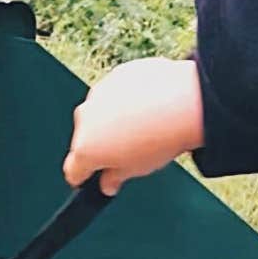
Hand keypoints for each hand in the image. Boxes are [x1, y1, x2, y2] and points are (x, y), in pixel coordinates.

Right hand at [63, 57, 204, 194]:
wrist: (184, 103)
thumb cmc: (160, 139)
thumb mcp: (137, 170)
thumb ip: (115, 178)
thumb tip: (108, 183)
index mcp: (86, 149)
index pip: (73, 170)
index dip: (83, 178)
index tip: (94, 178)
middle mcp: (85, 119)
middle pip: (86, 138)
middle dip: (101, 145)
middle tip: (128, 151)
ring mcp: (98, 94)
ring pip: (99, 112)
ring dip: (112, 120)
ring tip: (142, 126)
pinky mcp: (115, 76)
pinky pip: (115, 92)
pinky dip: (126, 99)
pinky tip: (148, 105)